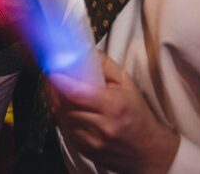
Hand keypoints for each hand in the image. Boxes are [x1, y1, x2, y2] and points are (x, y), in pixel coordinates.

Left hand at [50, 54, 179, 173]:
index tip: (52, 69)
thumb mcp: (127, 84)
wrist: (146, 150)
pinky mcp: (83, 150)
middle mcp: (101, 126)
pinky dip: (64, 117)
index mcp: (113, 106)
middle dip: (55, 88)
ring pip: (61, 116)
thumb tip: (82, 50)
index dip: (59, 79)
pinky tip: (73, 110)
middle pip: (64, 103)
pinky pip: (64, 128)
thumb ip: (104, 64)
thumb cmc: (136, 113)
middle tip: (56, 77)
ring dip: (58, 102)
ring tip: (66, 93)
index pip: (75, 93)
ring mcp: (91, 141)